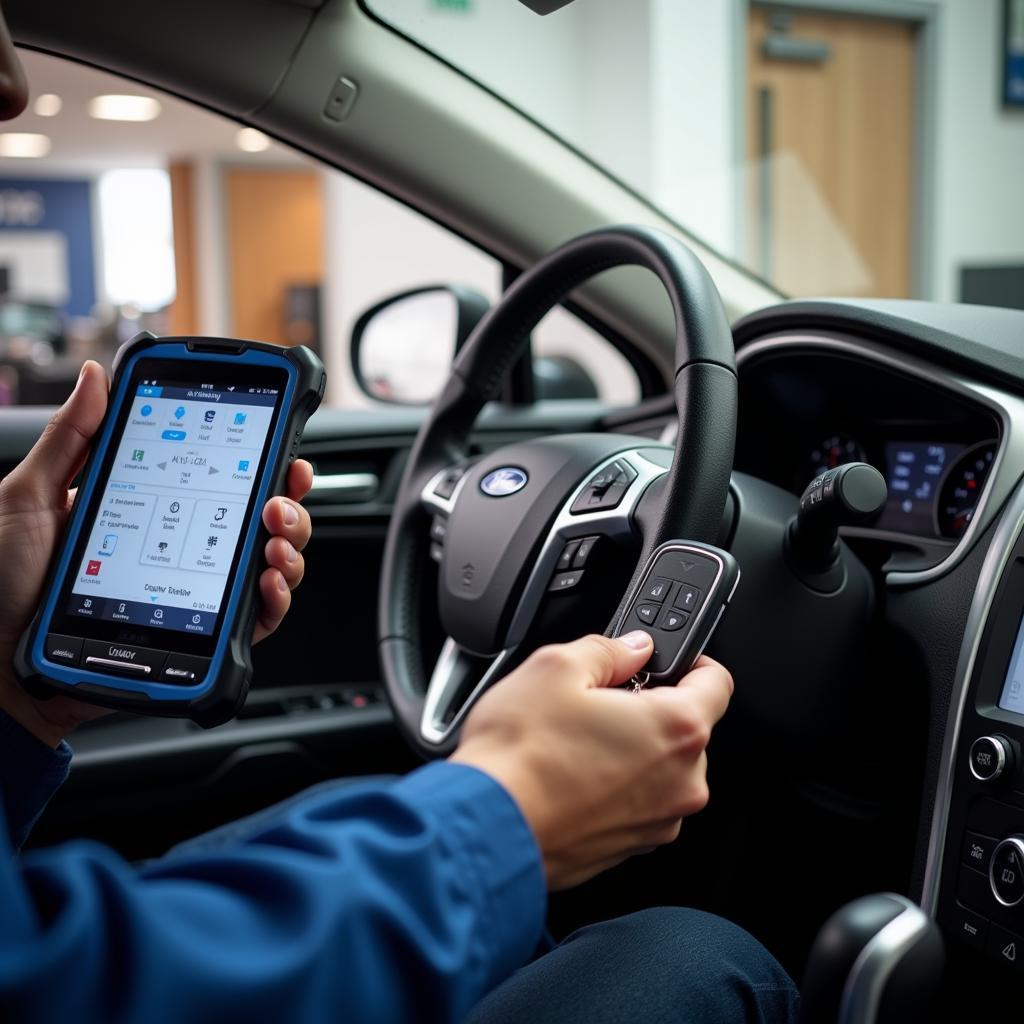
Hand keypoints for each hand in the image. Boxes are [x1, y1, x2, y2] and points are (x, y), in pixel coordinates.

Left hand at [0, 361, 313, 747]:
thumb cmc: (4, 583)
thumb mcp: (30, 496)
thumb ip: (70, 437)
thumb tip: (96, 375)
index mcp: (155, 510)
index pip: (223, 479)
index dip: (260, 460)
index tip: (279, 444)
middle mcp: (185, 550)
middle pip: (261, 519)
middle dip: (288, 502)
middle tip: (279, 497)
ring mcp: (197, 592)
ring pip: (271, 564)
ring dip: (291, 545)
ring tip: (272, 538)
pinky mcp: (200, 634)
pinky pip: (257, 617)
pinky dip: (275, 598)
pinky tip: (267, 581)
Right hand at [451, 632, 732, 889]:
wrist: (486, 828)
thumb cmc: (519, 756)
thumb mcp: (556, 667)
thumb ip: (607, 649)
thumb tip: (630, 647)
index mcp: (676, 729)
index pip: (717, 682)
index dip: (690, 660)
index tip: (663, 658)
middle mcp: (681, 783)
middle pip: (684, 728)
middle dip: (647, 708)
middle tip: (598, 699)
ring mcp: (657, 822)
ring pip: (657, 768)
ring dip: (628, 749)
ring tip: (572, 740)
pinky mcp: (628, 848)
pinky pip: (634, 803)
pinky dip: (611, 785)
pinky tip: (566, 774)